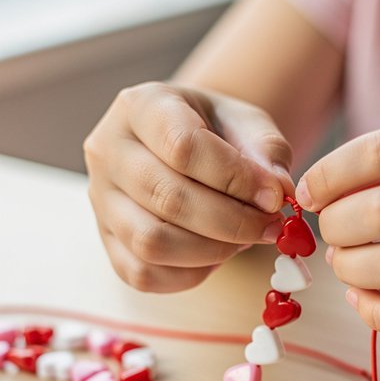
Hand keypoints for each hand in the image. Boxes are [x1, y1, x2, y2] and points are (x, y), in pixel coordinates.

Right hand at [84, 83, 294, 291]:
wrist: (184, 146)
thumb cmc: (215, 131)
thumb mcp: (246, 123)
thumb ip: (266, 149)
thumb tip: (277, 189)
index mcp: (140, 106)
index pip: (182, 146)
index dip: (235, 178)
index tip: (274, 197)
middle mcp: (108, 151)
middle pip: (167, 198)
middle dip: (232, 222)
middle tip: (270, 227)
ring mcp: (101, 199)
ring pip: (151, 242)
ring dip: (212, 250)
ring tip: (243, 239)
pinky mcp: (106, 240)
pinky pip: (143, 273)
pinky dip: (190, 273)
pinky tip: (216, 254)